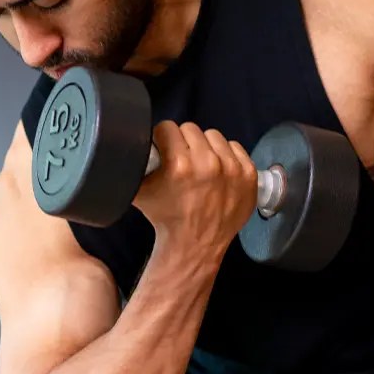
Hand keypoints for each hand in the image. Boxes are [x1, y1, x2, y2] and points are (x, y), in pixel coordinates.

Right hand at [133, 120, 257, 265]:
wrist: (195, 244)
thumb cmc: (167, 218)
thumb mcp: (139, 192)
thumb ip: (132, 166)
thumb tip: (124, 146)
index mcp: (179, 165)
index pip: (168, 128)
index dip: (163, 138)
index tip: (164, 148)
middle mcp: (208, 164)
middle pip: (191, 129)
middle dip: (183, 142)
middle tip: (181, 159)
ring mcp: (232, 169)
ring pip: (214, 136)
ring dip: (206, 147)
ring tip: (201, 165)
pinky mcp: (248, 175)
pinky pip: (236, 147)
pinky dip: (227, 156)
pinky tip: (218, 171)